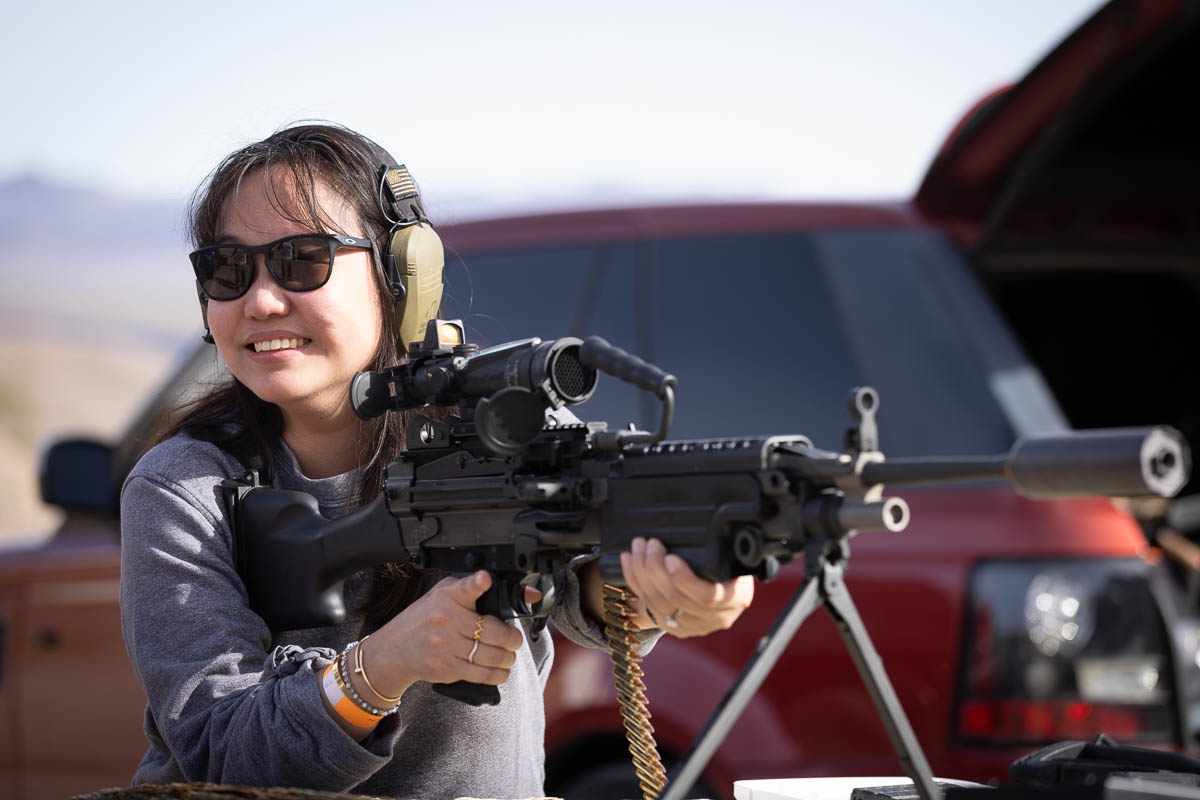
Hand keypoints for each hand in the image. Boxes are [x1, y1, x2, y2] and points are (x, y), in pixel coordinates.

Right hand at [360, 571, 524, 696]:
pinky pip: (481, 674)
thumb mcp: (442, 594)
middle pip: (494, 632)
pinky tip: (500, 670)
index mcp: (447, 597)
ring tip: (508, 655)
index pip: (465, 588)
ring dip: (508, 658)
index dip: (478, 583)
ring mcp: (446, 646)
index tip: (485, 579)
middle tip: (514, 639)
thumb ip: (468, 588)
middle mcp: (447, 620)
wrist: (394, 649)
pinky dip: (497, 674)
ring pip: (492, 655)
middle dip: (513, 638)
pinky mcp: (447, 668)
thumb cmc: (423, 618)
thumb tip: (495, 584)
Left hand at [620, 537, 754, 637]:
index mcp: (736, 598)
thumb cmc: (731, 566)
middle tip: (650, 544)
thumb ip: (720, 550)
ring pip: (658, 603)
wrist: (726, 588)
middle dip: (656, 568)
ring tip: (638, 547)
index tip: (671, 558)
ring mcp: (693, 625)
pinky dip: (634, 581)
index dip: (685, 579)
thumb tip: (700, 526)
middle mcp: (716, 617)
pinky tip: (628, 561)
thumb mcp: (734, 557)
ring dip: (641, 571)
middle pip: (676, 598)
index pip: (708, 596)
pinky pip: (647, 606)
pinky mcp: (673, 627)